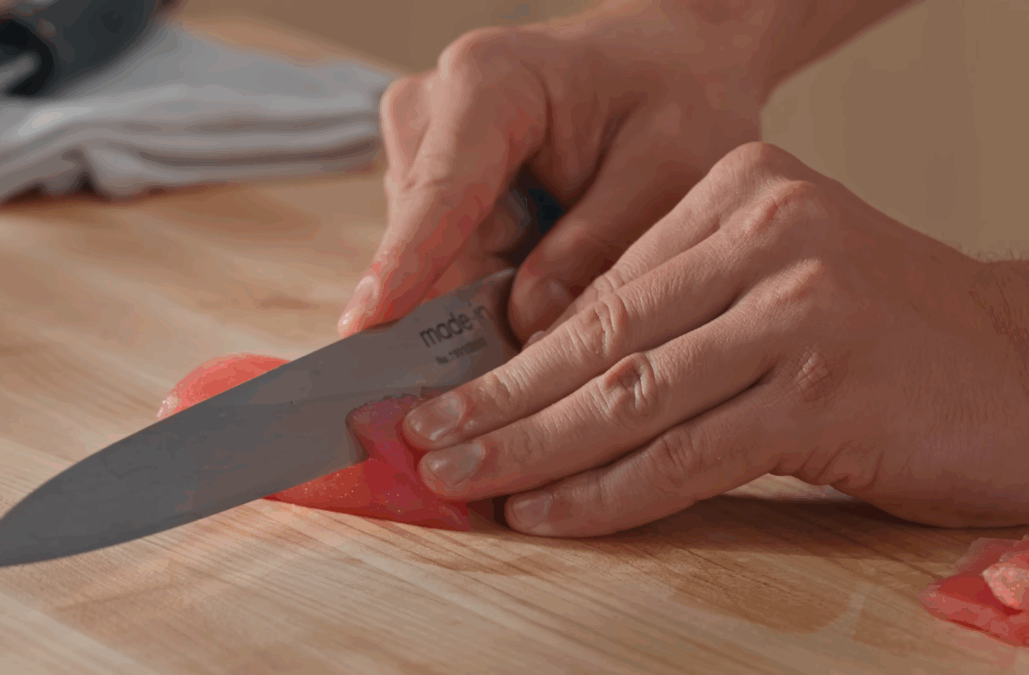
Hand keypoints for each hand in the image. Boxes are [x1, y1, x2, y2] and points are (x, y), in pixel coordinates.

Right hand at [335, 4, 765, 340]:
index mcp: (492, 83)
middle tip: (537, 359)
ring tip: (569, 282)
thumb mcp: (667, 171)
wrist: (673, 59)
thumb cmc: (678, 96)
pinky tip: (544, 280)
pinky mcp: (430, 180)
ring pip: (433, 259)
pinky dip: (491, 287)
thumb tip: (524, 328)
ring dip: (491, 297)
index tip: (365, 325)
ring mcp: (425, 147)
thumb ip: (598, 247)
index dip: (405, 265)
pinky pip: (444, 259)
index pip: (440, 190)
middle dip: (473, 309)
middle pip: (427, 241)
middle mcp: (436, 108)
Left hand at [400, 142, 1028, 535]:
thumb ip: (678, 312)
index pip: (602, 288)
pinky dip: (609, 491)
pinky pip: (687, 450)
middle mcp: (768, 232)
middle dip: (499, 399)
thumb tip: (550, 379)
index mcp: (742, 192)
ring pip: (631, 393)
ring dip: (533, 448)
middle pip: (600, 336)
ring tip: (462, 480)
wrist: (1026, 368)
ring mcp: (801, 305)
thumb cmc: (886, 341)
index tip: (448, 394)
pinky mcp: (825, 386)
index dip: (514, 352)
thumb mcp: (775, 289)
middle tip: (423, 439)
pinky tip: (549, 512)